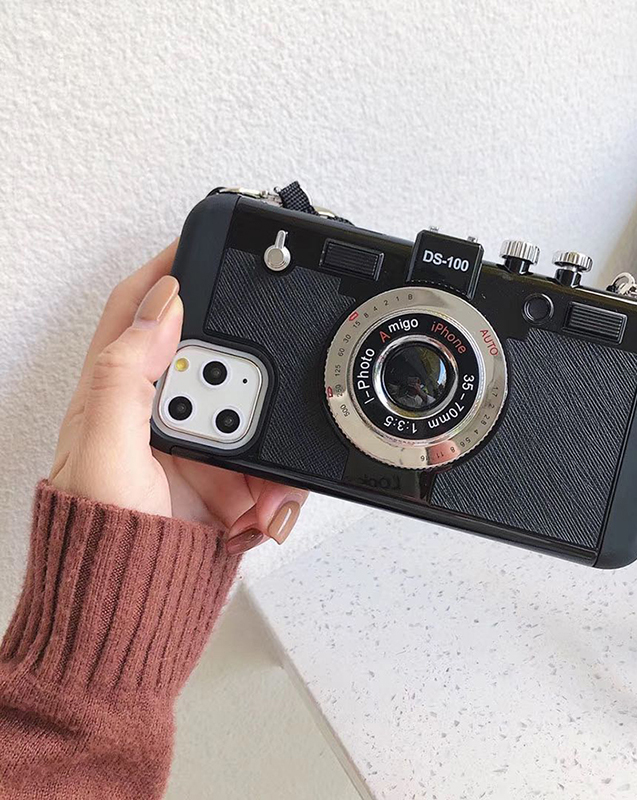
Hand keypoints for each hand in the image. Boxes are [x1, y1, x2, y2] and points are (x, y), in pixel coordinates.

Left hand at [49, 242, 306, 554]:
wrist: (137, 611)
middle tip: (240, 409)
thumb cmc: (100, 539)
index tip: (200, 246)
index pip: (136, 311)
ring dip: (267, 440)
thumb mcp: (103, 452)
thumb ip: (125, 376)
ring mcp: (200, 445)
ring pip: (255, 409)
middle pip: (215, 357)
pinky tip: (267, 508)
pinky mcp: (231, 478)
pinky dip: (282, 486)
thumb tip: (159, 308)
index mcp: (115, 394)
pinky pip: (274, 462)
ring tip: (253, 489)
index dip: (165, 272)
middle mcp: (158, 412)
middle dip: (241, 376)